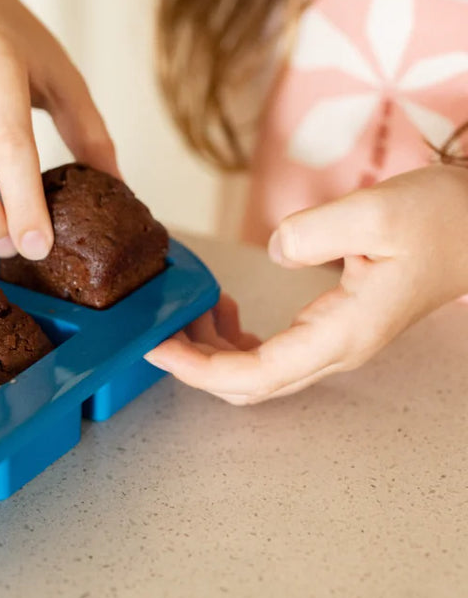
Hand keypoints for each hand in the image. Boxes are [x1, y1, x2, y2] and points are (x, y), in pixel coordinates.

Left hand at [144, 165, 467, 403]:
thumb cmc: (440, 219)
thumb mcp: (375, 213)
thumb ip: (314, 232)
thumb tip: (275, 251)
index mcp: (343, 333)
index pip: (256, 374)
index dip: (199, 369)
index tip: (157, 348)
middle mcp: (338, 349)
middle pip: (250, 384)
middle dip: (196, 364)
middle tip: (156, 329)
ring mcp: (337, 342)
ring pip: (260, 372)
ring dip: (214, 350)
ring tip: (190, 309)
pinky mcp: (335, 327)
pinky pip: (274, 352)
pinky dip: (237, 339)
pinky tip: (226, 307)